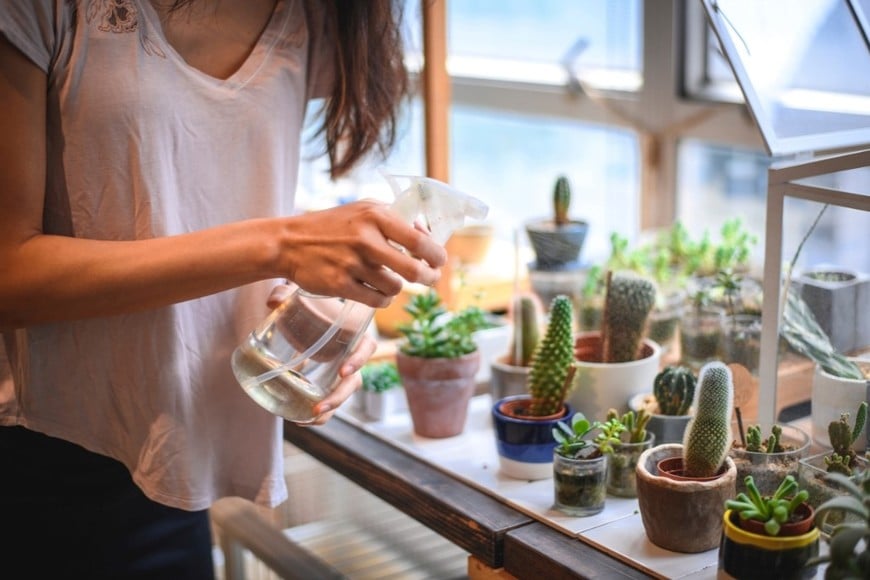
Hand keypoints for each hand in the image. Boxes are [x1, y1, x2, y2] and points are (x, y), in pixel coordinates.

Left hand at [265, 283, 374, 424]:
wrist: (301, 315)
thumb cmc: (309, 304)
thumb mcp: (298, 296)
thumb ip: (285, 295)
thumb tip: (273, 300)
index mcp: (353, 334)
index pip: (366, 347)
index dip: (359, 360)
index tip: (343, 370)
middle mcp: (350, 356)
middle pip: (354, 382)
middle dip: (339, 396)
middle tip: (320, 405)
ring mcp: (338, 373)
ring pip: (342, 396)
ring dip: (330, 409)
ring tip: (309, 417)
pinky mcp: (325, 383)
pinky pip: (328, 403)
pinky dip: (318, 416)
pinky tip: (299, 419)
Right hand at [280, 200, 447, 307]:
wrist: (288, 242)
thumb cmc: (332, 226)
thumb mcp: (363, 210)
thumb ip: (395, 221)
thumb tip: (429, 237)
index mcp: (375, 215)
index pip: (419, 240)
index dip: (436, 255)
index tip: (439, 261)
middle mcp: (365, 239)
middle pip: (413, 271)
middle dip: (427, 278)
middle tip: (428, 278)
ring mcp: (352, 263)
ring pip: (394, 288)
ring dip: (396, 288)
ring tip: (386, 280)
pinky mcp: (340, 285)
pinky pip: (376, 301)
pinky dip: (381, 299)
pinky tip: (374, 292)